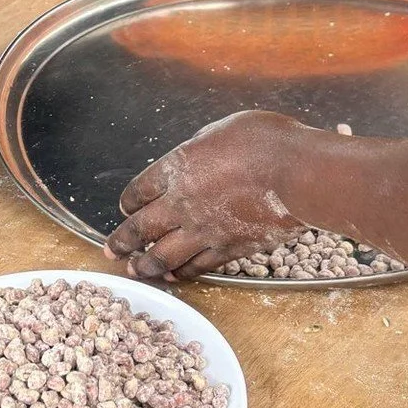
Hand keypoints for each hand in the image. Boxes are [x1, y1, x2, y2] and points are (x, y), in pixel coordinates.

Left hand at [104, 110, 311, 280]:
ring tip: (136, 271)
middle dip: (122, 241)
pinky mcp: (228, 249)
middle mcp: (182, 203)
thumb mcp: (222, 131)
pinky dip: (184, 273)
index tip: (125, 210)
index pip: (139, 191)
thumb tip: (199, 157)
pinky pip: (198, 266)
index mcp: (177, 168)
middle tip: (111, 251)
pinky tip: (177, 276)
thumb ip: (202, 149)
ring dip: (146, 265)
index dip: (129, 203)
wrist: (297, 173)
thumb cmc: (266, 141)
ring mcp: (204, 230)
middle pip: (141, 228)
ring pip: (164, 256)